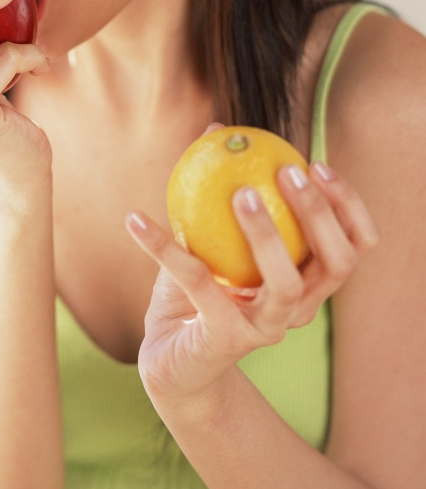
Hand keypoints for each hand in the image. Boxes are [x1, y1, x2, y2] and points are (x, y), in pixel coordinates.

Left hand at [125, 160, 378, 407]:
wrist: (170, 359)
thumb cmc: (196, 293)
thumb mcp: (209, 237)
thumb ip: (216, 190)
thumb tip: (217, 129)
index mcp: (307, 282)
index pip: (353, 245)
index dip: (347, 206)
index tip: (317, 163)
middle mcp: (297, 308)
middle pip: (336, 263)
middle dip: (320, 215)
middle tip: (286, 172)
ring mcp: (266, 328)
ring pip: (286, 283)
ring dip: (267, 234)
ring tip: (242, 193)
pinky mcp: (225, 339)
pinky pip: (197, 283)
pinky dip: (163, 246)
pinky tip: (135, 218)